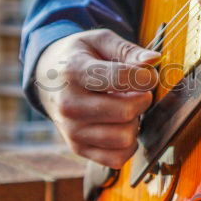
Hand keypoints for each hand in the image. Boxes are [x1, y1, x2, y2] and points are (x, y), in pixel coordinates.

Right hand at [35, 29, 158, 167]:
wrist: (47, 80)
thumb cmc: (80, 58)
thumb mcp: (99, 42)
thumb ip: (128, 50)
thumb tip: (153, 60)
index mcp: (74, 72)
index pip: (121, 78)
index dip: (146, 77)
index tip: (148, 75)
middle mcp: (68, 104)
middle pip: (126, 111)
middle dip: (143, 100)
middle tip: (137, 92)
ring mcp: (71, 130)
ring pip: (124, 138)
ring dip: (135, 123)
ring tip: (126, 108)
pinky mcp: (78, 148)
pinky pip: (118, 158)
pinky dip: (128, 144)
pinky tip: (121, 126)